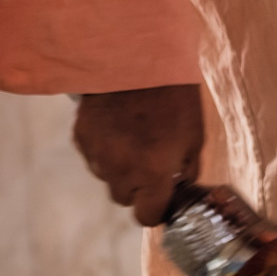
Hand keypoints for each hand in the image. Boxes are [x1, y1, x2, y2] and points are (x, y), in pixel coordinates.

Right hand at [72, 84, 204, 225]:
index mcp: (153, 172)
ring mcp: (97, 154)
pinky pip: (93, 156)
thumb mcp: (195, 135)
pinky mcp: (81, 137)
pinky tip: (119, 126)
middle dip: (139, 187)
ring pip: (107, 177)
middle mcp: (120, 170)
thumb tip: (181, 188)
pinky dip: (105, 149)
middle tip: (152, 162)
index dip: (157, 210)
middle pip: (125, 198)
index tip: (163, 200)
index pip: (147, 216)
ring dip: (120, 167)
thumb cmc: (175, 96)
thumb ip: (187, 169)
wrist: (139, 59)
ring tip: (136, 137)